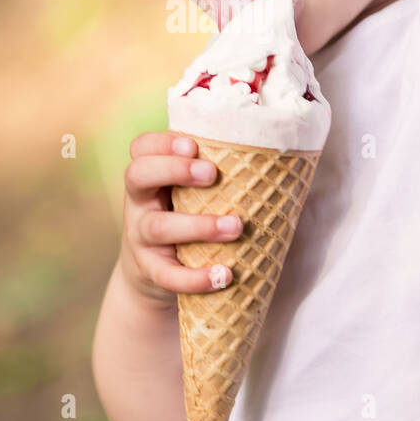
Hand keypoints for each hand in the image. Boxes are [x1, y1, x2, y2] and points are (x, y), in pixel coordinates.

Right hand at [120, 131, 241, 305]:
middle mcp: (140, 202)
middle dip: (174, 170)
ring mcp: (140, 237)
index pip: (142, 148)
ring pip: (157, 226)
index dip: (162, 142)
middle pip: (138, 175)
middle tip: (212, 173)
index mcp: (151, 177)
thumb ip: (211, 177)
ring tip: (235, 227)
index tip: (193, 144)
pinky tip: (223, 274)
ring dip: (199, 226)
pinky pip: (167, 275)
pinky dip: (195, 278)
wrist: (152, 274)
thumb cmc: (184, 219)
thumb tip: (281, 162)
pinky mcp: (150, 271)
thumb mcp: (186, 194)